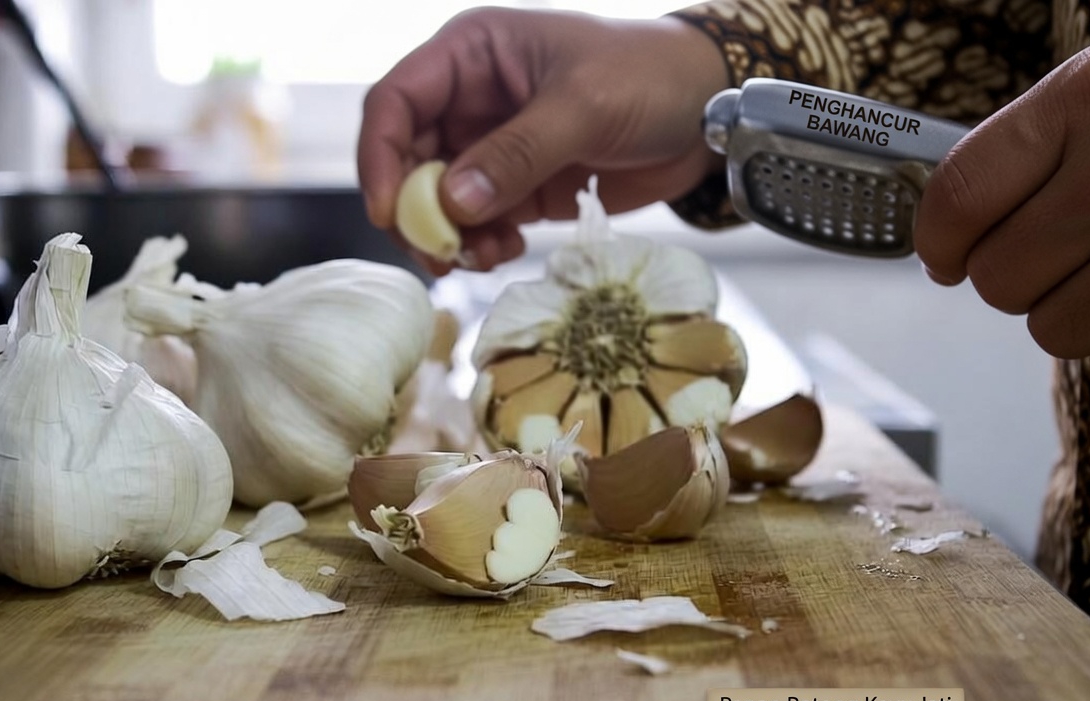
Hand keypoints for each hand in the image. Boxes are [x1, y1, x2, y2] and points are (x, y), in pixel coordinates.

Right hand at [357, 7, 728, 274]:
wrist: (709, 116)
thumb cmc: (651, 78)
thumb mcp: (583, 106)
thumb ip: (516, 153)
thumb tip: (452, 204)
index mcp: (472, 53)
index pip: (395, 101)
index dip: (380, 156)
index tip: (390, 212)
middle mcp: (469, 98)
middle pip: (406, 160)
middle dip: (414, 210)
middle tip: (436, 253)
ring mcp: (491, 146)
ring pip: (436, 200)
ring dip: (446, 236)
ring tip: (479, 258)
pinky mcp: (516, 186)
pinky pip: (475, 223)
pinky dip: (478, 245)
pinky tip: (504, 253)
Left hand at [915, 37, 1089, 385]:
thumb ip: (1033, 149)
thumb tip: (949, 234)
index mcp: (1088, 100)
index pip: (958, 199)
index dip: (937, 243)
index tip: (945, 257)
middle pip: (999, 281)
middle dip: (1017, 276)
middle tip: (1062, 248)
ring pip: (1054, 332)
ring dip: (1075, 312)